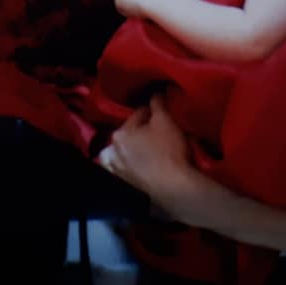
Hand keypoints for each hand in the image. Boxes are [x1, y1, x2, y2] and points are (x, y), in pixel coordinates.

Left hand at [99, 95, 200, 221]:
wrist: (174, 191)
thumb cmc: (169, 152)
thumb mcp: (166, 121)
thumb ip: (157, 104)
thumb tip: (154, 93)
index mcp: (119, 134)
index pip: (138, 115)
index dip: (152, 113)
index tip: (163, 117)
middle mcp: (111, 152)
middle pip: (129, 135)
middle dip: (140, 134)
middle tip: (157, 136)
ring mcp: (115, 173)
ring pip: (126, 155)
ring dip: (135, 152)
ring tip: (151, 154)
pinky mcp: (123, 189)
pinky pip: (128, 172)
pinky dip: (134, 169)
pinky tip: (147, 170)